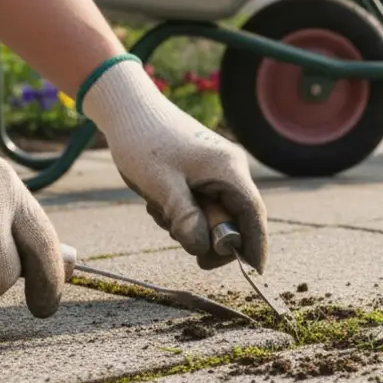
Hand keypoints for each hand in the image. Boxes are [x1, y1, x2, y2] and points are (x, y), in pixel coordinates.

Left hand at [80, 57, 267, 271]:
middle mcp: (230, 167)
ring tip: (160, 210)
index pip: (253, 214)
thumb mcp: (162, 186)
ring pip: (216, 213)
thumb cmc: (143, 142)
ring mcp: (217, 168)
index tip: (254, 273)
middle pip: (235, 217)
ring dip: (192, 224)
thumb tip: (204, 249)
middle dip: (212, 237)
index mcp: (227, 169)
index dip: (255, 244)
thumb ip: (186, 218)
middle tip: (185, 246)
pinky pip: (203, 202)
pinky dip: (185, 212)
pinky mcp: (203, 170)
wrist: (127, 109)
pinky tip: (160, 202)